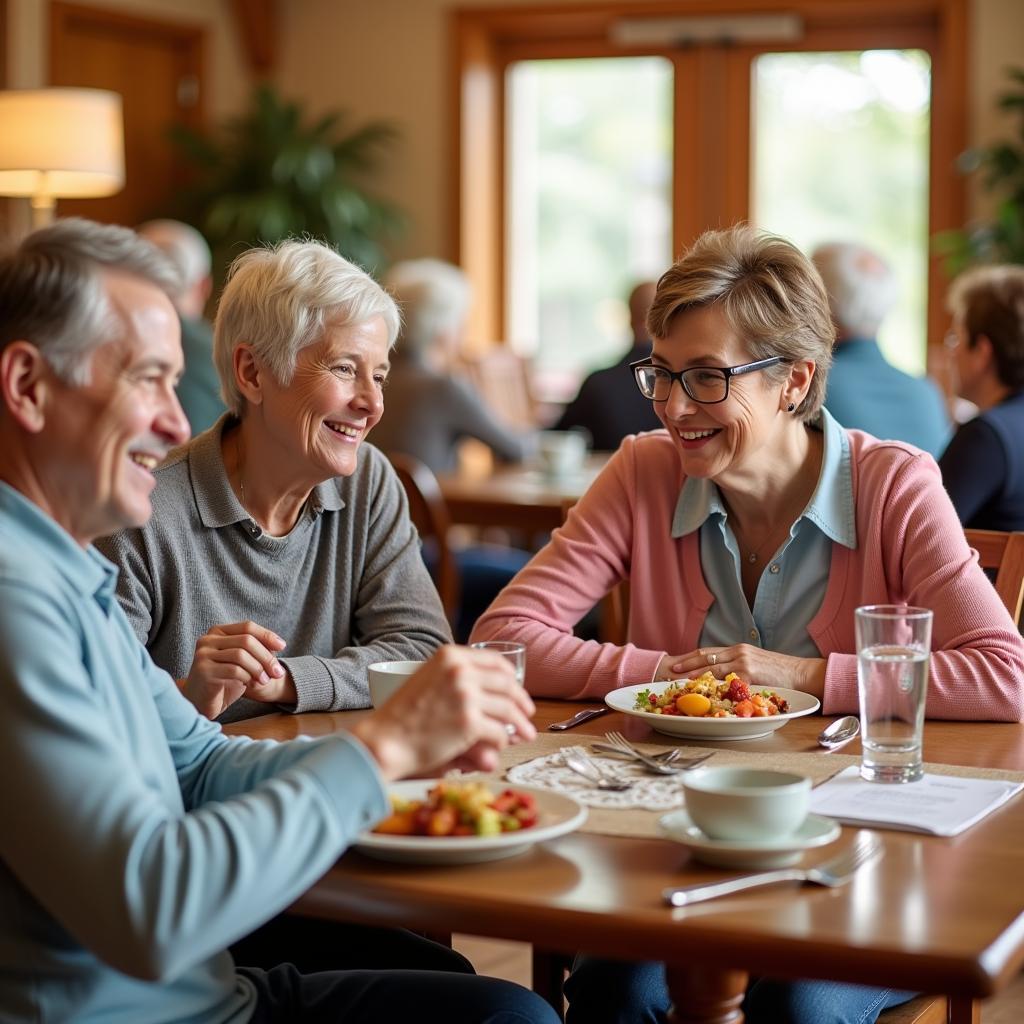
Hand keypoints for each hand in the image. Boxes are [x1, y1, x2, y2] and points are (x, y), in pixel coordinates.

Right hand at [182, 621, 289, 718]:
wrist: (201, 703)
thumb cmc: (224, 681)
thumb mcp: (242, 662)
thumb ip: (255, 650)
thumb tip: (279, 644)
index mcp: (217, 632)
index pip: (247, 626)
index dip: (267, 635)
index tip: (282, 646)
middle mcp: (208, 640)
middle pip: (246, 640)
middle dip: (266, 656)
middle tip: (277, 672)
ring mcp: (203, 655)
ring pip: (240, 655)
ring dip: (259, 668)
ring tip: (266, 680)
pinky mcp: (203, 671)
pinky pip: (234, 670)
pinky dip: (248, 677)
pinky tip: (251, 684)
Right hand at [351, 645, 536, 780]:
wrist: (384, 740)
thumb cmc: (402, 715)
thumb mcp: (428, 679)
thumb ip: (456, 677)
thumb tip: (493, 689)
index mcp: (450, 656)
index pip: (495, 661)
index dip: (512, 677)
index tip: (517, 689)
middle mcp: (460, 671)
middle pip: (507, 684)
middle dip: (522, 701)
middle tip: (528, 713)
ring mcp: (466, 695)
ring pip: (508, 709)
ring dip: (520, 724)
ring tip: (526, 733)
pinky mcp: (469, 722)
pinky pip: (499, 731)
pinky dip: (503, 741)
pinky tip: (501, 746)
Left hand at [658, 645, 825, 696]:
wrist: (803, 674)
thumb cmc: (781, 673)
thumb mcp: (757, 664)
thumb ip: (739, 667)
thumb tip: (721, 678)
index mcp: (738, 649)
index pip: (708, 651)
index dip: (690, 658)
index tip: (675, 664)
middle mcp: (738, 652)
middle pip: (704, 656)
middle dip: (685, 665)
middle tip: (668, 672)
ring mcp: (744, 662)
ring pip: (711, 667)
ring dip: (692, 675)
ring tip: (678, 681)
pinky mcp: (751, 675)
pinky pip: (727, 681)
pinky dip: (712, 685)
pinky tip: (701, 690)